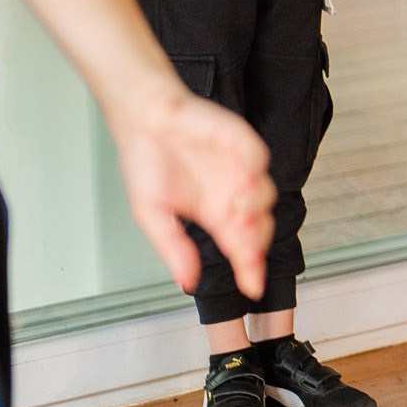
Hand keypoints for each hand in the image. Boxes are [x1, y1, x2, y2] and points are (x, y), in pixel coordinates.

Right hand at [108, 80, 273, 299]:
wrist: (141, 119)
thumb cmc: (146, 161)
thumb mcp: (152, 214)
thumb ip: (173, 247)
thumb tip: (187, 282)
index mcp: (214, 213)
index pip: (240, 247)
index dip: (249, 268)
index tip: (252, 287)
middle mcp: (232, 193)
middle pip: (259, 227)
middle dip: (254, 244)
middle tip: (245, 255)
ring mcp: (239, 168)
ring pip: (264, 196)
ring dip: (255, 213)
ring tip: (238, 222)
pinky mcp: (241, 142)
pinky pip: (258, 161)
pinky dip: (255, 175)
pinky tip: (243, 187)